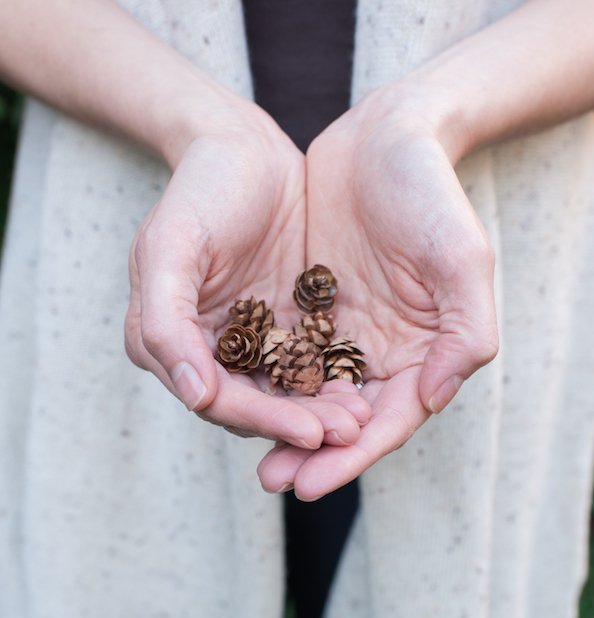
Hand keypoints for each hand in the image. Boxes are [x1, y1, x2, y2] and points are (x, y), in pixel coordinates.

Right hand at [125, 98, 369, 449]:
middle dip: (299, 424)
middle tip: (348, 432)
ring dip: (321, 412)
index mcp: (168, 343)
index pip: (216, 399)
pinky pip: (311, 366)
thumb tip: (192, 395)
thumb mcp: (170, 246)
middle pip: (253, 407)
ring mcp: (248, 344)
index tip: (310, 432)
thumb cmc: (201, 190)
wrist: (245, 149)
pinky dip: (334, 382)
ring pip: (285, 394)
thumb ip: (165, 322)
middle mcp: (206, 353)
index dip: (262, 420)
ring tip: (362, 421)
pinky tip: (367, 391)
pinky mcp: (285, 330)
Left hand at [258, 87, 497, 497]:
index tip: (309, 484)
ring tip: (251, 456)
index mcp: (420, 356)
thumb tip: (433, 399)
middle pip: (341, 423)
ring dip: (278, 429)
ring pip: (304, 399)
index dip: (349, 459)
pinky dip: (258, 382)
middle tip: (273, 480)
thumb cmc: (430, 193)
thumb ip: (463, 333)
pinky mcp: (303, 314)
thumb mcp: (461, 258)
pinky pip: (276, 357)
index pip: (385, 424)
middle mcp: (379, 357)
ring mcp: (338, 337)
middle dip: (307, 455)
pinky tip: (230, 399)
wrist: (385, 137)